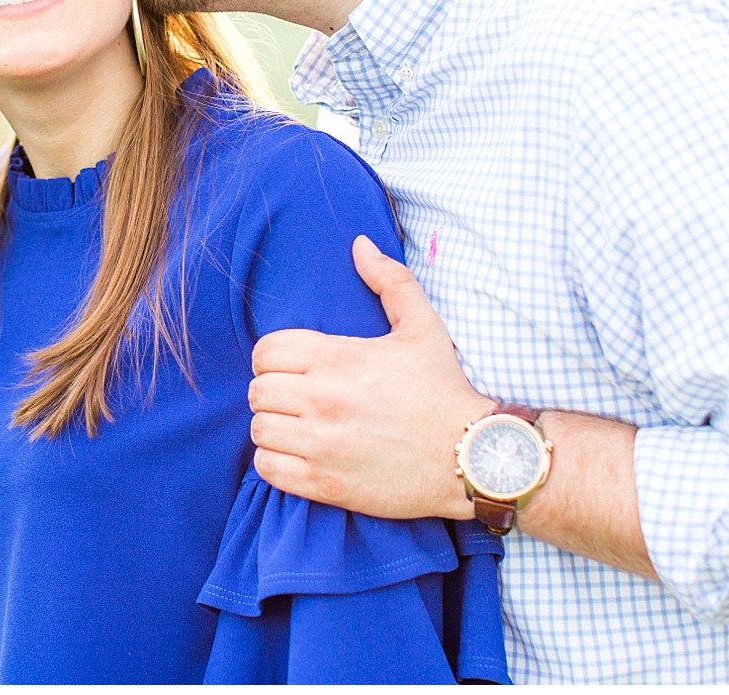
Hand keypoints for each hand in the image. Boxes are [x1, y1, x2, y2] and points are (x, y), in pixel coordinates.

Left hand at [248, 235, 495, 518]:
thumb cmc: (444, 390)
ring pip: (259, 429)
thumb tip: (359, 244)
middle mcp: (322, 401)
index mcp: (337, 358)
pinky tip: (298, 454)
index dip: (275, 357)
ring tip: (297, 426)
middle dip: (273, 391)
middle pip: (258, 390)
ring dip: (274, 426)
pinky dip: (275, 462)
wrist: (471, 457)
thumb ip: (389, 280)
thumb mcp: (423, 327)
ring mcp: (321, 445)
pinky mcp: (324, 484)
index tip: (294, 367)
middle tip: (296, 397)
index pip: (266, 351)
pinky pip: (268, 470)